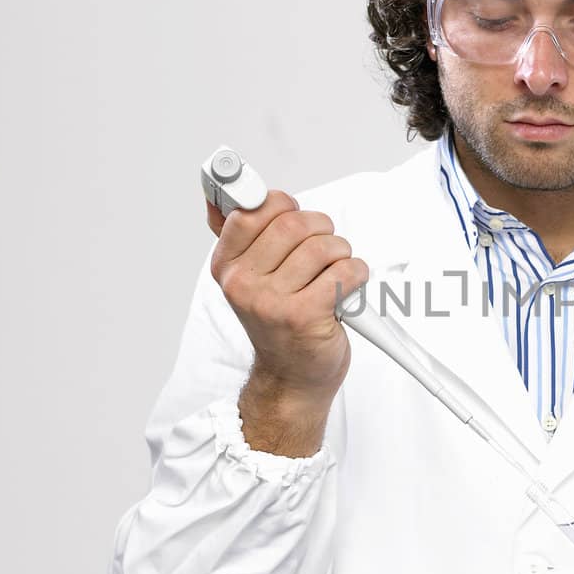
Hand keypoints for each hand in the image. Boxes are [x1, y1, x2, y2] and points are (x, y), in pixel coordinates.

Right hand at [206, 189, 368, 405]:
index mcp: (227, 266)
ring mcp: (271, 302)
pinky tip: (347, 292)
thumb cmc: (278, 322)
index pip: (252, 210)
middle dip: (321, 230)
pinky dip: (357, 276)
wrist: (291, 378)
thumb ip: (237, 234)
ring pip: (324, 247)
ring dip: (341, 255)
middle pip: (294, 223)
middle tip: (323, 251)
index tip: (291, 216)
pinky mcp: (304, 317)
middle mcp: (242, 284)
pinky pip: (346, 272)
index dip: (283, 206)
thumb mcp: (249, 277)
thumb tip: (217, 195)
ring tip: (333, 275)